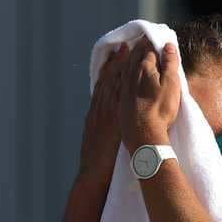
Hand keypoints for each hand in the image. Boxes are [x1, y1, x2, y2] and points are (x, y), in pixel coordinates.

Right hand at [78, 43, 128, 185]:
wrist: (92, 176)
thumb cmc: (98, 163)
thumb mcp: (98, 141)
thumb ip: (104, 128)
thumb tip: (112, 122)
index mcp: (95, 115)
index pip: (102, 87)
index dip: (109, 70)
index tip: (116, 55)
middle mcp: (98, 112)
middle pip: (106, 82)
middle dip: (115, 63)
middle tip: (124, 45)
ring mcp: (103, 117)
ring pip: (110, 87)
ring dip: (119, 68)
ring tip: (127, 52)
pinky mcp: (110, 124)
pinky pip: (116, 101)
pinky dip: (121, 86)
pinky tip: (128, 75)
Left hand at [119, 36, 180, 153]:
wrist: (142, 133)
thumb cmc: (160, 110)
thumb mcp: (171, 85)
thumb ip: (170, 64)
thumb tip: (168, 45)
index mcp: (144, 67)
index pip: (147, 49)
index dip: (150, 42)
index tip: (153, 38)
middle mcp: (130, 73)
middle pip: (132, 55)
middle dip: (137, 47)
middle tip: (140, 40)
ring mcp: (122, 86)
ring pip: (121, 66)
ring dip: (123, 56)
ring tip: (125, 49)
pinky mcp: (118, 99)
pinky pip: (114, 78)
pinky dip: (114, 71)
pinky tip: (114, 72)